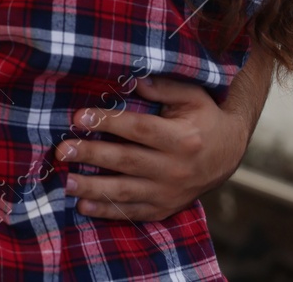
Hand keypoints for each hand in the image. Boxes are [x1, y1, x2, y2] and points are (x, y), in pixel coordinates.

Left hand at [56, 76, 249, 220]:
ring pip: (126, 192)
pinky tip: (83, 206)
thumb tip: (131, 78)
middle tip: (62, 150)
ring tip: (65, 182)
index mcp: (182, 139)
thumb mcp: (192, 96)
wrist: (231, 154)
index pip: (139, 130)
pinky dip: (108, 212)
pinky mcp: (165, 208)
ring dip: (93, 188)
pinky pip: (133, 212)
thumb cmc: (205, 118)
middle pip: (127, 161)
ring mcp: (170, 192)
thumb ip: (162, 88)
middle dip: (92, 155)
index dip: (108, 122)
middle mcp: (176, 169)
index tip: (79, 117)